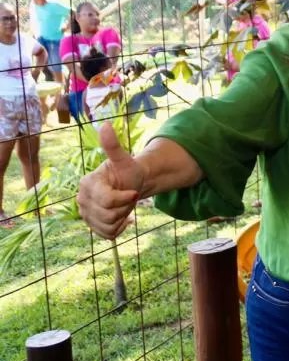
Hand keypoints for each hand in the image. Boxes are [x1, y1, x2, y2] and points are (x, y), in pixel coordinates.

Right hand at [77, 123, 146, 238]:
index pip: (106, 200)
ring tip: (124, 205)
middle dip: (124, 207)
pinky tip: (123, 217)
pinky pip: (108, 235)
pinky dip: (119, 228)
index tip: (135, 193)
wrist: (131, 184)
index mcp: (87, 183)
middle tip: (128, 198)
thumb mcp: (124, 159)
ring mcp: (85, 214)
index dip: (124, 199)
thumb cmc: (128, 170)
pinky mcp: (92, 225)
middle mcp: (81, 199)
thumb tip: (105, 125)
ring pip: (108, 226)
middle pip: (108, 215)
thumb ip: (113, 145)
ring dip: (122, 217)